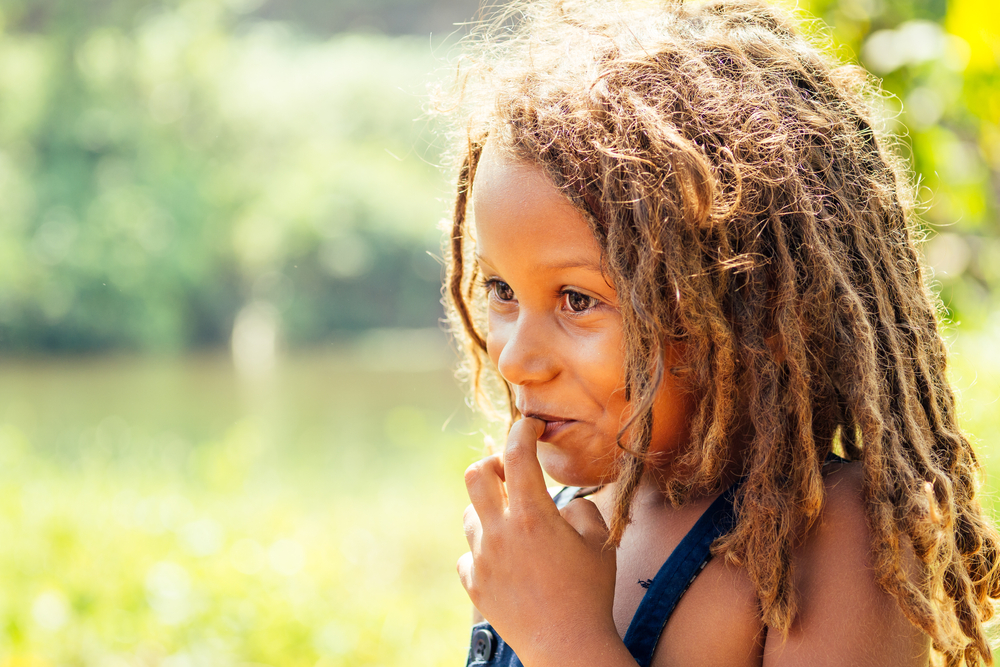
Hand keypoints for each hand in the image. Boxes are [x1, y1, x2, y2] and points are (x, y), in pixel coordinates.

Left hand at [457, 418, 623, 666]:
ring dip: (489, 511)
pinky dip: (483, 552)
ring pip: (469, 515)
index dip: (522, 431)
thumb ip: (580, 509)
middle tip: (512, 475)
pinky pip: (468, 555)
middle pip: (475, 474)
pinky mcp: (474, 584)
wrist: (567, 647)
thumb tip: (564, 502)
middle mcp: (500, 532)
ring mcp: (482, 559)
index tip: (530, 427)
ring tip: (515, 526)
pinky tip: (505, 561)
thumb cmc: (590, 593)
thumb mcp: (599, 542)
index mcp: (532, 516)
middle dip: (494, 464)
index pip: (518, 454)